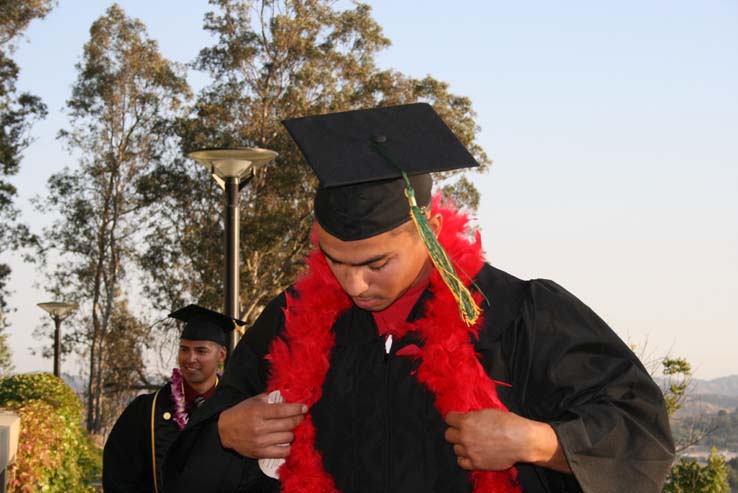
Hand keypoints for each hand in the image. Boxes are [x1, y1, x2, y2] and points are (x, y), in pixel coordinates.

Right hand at [218, 393, 306, 458]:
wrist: (225, 430)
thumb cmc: (241, 413)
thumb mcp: (254, 401)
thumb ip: (270, 399)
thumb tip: (288, 398)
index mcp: (258, 412)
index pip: (283, 410)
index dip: (296, 409)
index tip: (304, 407)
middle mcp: (260, 427)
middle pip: (288, 424)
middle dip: (298, 420)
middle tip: (300, 417)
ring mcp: (260, 441)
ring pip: (287, 438)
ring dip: (293, 432)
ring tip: (290, 429)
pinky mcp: (260, 453)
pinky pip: (282, 452)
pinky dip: (288, 447)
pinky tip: (287, 441)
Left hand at [444, 408, 567, 471]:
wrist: (522, 440)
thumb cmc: (509, 423)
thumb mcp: (488, 412)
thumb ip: (473, 416)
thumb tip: (466, 418)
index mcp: (466, 421)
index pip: (449, 418)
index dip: (454, 419)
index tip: (458, 420)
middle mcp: (465, 436)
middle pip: (448, 435)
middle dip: (456, 432)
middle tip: (465, 432)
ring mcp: (470, 451)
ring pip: (455, 449)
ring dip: (462, 446)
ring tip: (473, 444)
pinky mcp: (476, 463)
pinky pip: (461, 462)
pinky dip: (465, 458)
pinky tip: (473, 454)